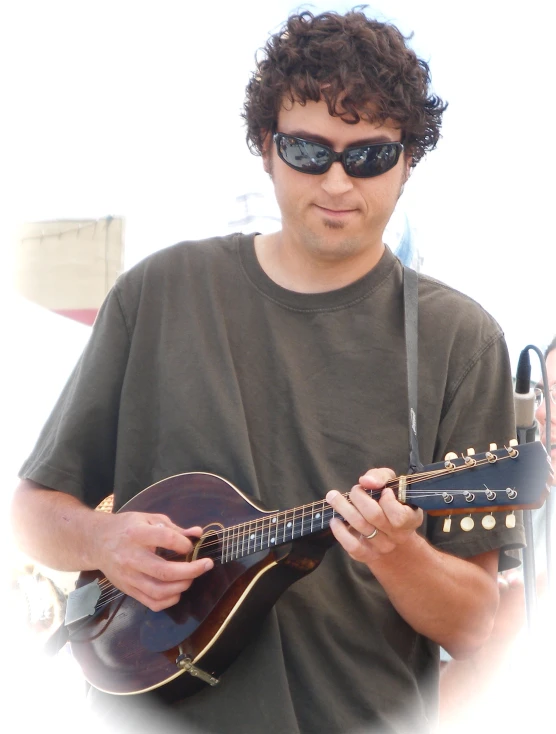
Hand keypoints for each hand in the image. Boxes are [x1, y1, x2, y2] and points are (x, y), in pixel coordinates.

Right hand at [93, 511, 212, 610]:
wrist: (96, 541)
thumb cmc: (126, 527)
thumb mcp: (148, 519)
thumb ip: (174, 528)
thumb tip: (198, 533)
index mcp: (137, 534)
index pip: (166, 539)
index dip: (184, 543)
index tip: (190, 545)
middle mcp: (131, 557)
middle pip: (164, 571)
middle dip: (191, 570)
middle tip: (206, 565)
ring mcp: (128, 577)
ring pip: (159, 591)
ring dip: (182, 586)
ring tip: (192, 577)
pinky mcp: (127, 589)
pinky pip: (151, 603)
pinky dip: (169, 601)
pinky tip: (178, 591)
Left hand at [326, 467, 422, 562]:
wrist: (393, 536)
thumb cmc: (392, 503)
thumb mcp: (392, 484)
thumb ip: (381, 477)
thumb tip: (366, 481)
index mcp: (410, 519)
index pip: (399, 515)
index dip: (388, 501)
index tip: (383, 491)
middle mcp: (398, 536)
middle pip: (374, 516)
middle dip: (359, 497)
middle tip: (354, 490)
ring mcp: (383, 547)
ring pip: (361, 527)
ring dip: (343, 508)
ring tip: (333, 497)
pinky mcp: (367, 555)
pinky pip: (352, 546)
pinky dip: (340, 532)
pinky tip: (335, 520)